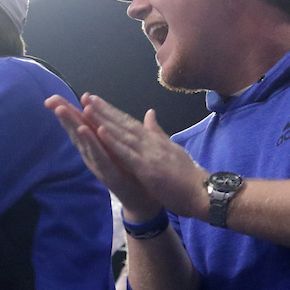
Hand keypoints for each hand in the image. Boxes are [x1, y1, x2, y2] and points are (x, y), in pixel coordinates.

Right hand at [46, 94, 163, 219]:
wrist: (144, 203)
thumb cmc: (133, 175)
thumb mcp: (122, 150)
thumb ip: (114, 132)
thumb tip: (104, 116)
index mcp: (98, 147)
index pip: (82, 125)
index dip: (70, 111)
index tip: (55, 96)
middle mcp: (94, 155)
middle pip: (77, 132)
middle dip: (64, 116)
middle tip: (50, 100)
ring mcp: (100, 165)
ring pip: (84, 143)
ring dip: (73, 126)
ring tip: (61, 110)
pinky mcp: (109, 174)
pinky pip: (100, 157)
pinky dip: (92, 144)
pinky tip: (84, 130)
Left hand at [78, 95, 209, 220]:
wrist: (202, 193)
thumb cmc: (187, 176)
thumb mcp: (171, 149)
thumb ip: (157, 132)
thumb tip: (149, 113)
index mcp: (154, 140)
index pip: (130, 123)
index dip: (113, 111)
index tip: (97, 101)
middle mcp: (150, 143)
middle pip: (124, 123)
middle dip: (104, 110)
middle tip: (87, 96)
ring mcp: (149, 154)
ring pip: (122, 134)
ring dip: (104, 120)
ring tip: (88, 107)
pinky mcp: (147, 168)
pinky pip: (126, 153)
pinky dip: (113, 141)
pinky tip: (100, 130)